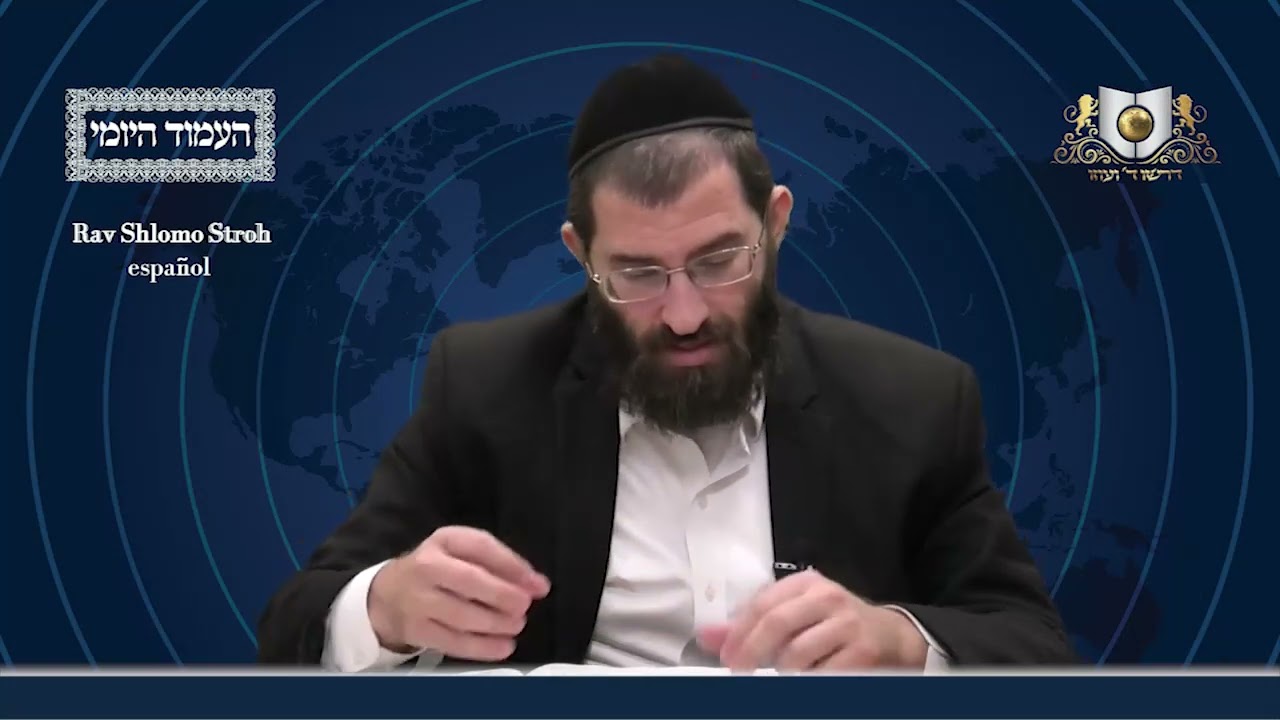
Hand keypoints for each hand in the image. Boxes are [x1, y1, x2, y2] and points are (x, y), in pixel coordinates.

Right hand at [367, 526, 549, 660]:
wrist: (388, 595)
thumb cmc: (438, 570)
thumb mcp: (464, 554)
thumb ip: (502, 565)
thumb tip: (538, 585)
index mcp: (444, 540)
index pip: (481, 547)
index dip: (513, 566)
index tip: (537, 584)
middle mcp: (426, 567)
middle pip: (469, 581)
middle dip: (503, 596)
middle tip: (523, 606)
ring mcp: (418, 600)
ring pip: (462, 615)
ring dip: (496, 624)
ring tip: (516, 625)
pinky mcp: (417, 630)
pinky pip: (453, 642)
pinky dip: (482, 647)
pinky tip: (502, 646)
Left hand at [697, 569, 927, 671]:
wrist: (892, 636)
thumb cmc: (835, 625)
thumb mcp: (796, 615)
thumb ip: (752, 626)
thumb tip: (707, 637)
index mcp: (806, 584)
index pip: (762, 605)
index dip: (739, 633)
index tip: (725, 658)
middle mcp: (827, 598)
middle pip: (777, 623)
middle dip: (751, 652)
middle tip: (739, 673)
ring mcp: (847, 624)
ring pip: (798, 653)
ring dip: (781, 673)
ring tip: (779, 679)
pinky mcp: (864, 652)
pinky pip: (824, 674)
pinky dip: (808, 682)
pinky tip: (805, 684)